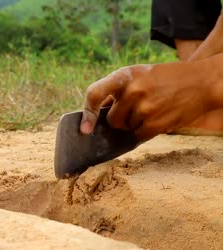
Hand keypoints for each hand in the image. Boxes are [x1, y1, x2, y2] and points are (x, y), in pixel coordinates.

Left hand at [79, 59, 219, 140]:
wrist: (202, 81)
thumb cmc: (165, 79)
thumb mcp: (139, 74)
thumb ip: (117, 90)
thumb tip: (95, 114)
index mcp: (124, 75)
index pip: (94, 94)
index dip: (87, 113)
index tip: (85, 129)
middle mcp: (131, 91)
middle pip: (112, 120)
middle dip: (120, 119)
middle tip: (137, 110)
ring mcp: (144, 108)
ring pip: (126, 128)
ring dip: (135, 124)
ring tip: (153, 108)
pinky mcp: (155, 123)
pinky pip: (139, 136)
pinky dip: (145, 131)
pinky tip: (158, 118)